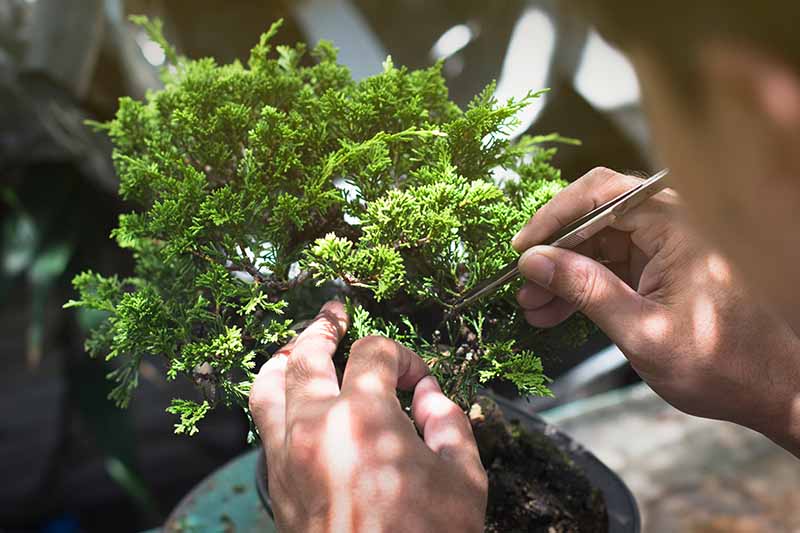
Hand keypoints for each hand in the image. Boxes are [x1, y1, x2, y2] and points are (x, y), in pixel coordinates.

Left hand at [249, 301, 487, 532]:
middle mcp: (315, 426)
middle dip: (325, 328)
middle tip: (336, 315)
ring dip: (285, 357)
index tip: (418, 381)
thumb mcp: (463, 480)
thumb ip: (450, 423)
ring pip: (268, 384)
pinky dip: (275, 398)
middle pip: (307, 354)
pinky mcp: (276, 482)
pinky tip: (294, 399)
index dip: (402, 356)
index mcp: (365, 418)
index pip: (374, 353)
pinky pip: (262, 423)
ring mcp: (287, 454)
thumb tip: (430, 396)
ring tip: (301, 347)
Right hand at [512, 167, 799, 454]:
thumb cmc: (721, 364)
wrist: (770, 390)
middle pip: (595, 217)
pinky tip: (554, 312)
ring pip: (598, 244)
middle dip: (554, 253)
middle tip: (522, 285)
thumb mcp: (642, 331)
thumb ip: (587, 290)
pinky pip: (611, 265)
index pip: (602, 195)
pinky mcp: (661, 268)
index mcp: (679, 227)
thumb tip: (533, 261)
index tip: (522, 249)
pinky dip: (583, 287)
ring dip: (563, 274)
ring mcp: (666, 246)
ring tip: (531, 306)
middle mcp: (674, 225)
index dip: (554, 217)